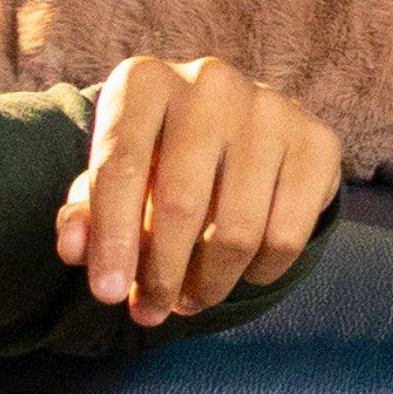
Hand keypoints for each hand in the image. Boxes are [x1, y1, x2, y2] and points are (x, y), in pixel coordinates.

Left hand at [56, 56, 341, 325]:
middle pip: (182, 203)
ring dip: (210, 284)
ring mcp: (270, 108)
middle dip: (162, 274)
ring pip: (239, 230)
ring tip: (193, 297)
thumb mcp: (113, 179)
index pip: (120, 167)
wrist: (237, 129)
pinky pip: (288, 235)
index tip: (107, 296)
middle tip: (151, 312)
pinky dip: (260, 272)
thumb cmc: (158, 160)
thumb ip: (84, 213)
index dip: (112, 240)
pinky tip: (242, 272)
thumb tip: (75, 250)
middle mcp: (209, 82)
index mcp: (144, 82)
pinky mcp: (317, 141)